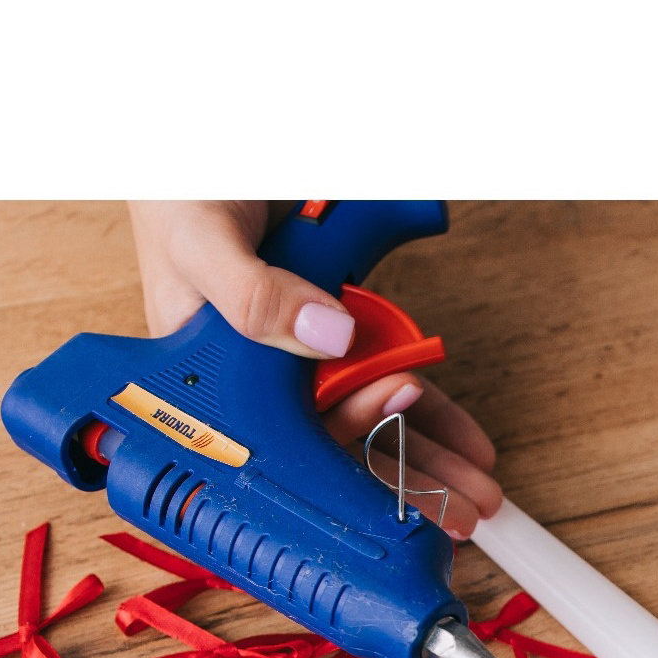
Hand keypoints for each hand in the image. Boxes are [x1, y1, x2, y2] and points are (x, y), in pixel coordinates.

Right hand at [127, 201, 501, 537]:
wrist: (202, 142)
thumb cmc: (178, 190)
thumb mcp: (203, 243)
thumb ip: (255, 294)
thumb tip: (329, 337)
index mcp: (212, 385)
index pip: (287, 444)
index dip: (348, 457)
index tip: (403, 459)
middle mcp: (258, 383)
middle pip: (341, 447)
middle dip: (407, 482)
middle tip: (465, 515)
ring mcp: (299, 355)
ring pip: (372, 418)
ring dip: (429, 454)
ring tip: (479, 490)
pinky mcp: (331, 325)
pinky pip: (384, 373)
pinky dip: (427, 405)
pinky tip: (464, 437)